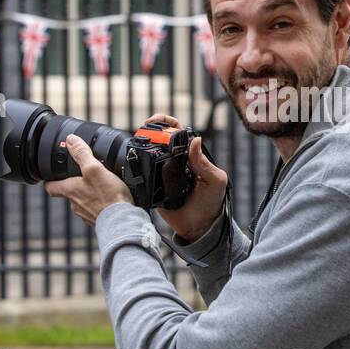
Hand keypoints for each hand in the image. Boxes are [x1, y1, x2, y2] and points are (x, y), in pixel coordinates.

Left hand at [44, 134, 133, 224]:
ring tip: (101, 186)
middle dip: (74, 185)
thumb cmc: (108, 196)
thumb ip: (82, 153)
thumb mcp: (94, 168)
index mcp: (70, 191)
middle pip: (69, 193)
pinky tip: (110, 199)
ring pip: (83, 202)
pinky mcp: (100, 219)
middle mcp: (75, 204)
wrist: (122, 220)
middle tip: (83, 176)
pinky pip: (97, 209)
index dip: (49, 180)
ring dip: (89, 194)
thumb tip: (71, 140)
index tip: (51, 176)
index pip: (50, 187)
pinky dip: (101, 204)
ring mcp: (87, 214)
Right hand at [147, 114, 228, 241]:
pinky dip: (137, 166)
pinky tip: (134, 161)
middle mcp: (175, 162)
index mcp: (191, 156)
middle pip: (159, 139)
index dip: (167, 123)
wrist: (199, 227)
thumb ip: (204, 163)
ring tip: (137, 142)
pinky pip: (143, 174)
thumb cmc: (211, 203)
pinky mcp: (152, 186)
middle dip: (150, 129)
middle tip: (143, 129)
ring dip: (141, 145)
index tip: (158, 121)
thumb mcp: (215, 181)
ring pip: (149, 154)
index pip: (178, 133)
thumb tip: (196, 140)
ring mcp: (162, 173)